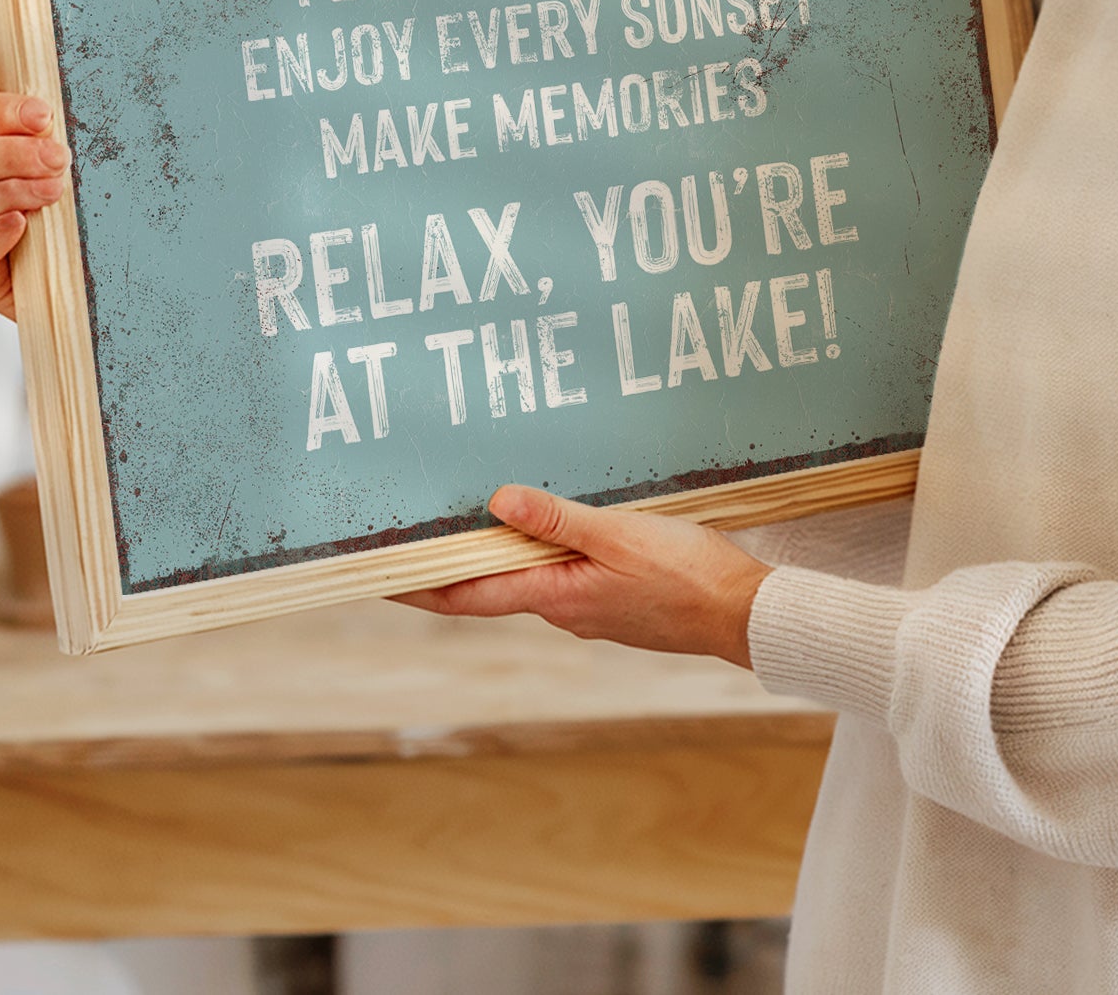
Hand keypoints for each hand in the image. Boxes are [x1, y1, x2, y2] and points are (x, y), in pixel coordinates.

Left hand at [399, 484, 768, 665]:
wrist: (743, 615)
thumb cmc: (686, 575)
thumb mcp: (618, 534)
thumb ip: (557, 519)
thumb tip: (496, 503)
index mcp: (553, 596)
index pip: (464, 595)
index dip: (416, 587)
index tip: (374, 579)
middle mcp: (561, 609)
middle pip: (487, 585)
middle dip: (448, 563)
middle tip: (410, 535)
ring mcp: (587, 608)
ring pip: (526, 577)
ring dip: (495, 554)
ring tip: (469, 520)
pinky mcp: (611, 600)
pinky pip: (560, 574)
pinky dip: (538, 552)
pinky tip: (545, 527)